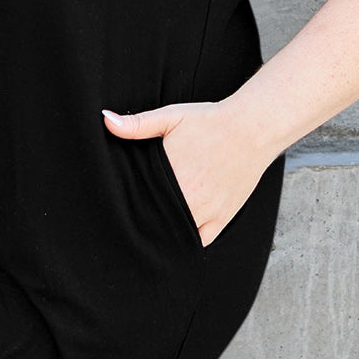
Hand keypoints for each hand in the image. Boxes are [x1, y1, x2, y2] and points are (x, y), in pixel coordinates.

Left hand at [101, 98, 272, 247]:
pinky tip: (176, 236)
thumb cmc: (209, 121)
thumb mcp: (171, 116)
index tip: (115, 207)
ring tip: (149, 229)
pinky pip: (200, 241)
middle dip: (141, 221)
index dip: (124, 207)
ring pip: (174, 233)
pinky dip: (187, 241)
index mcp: (168, 176)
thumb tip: (106, 120)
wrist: (252, 128)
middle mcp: (186, 198)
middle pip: (153, 220)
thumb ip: (137, 124)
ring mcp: (206, 212)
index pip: (136, 202)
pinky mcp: (222, 218)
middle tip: (129, 220)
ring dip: (162, 231)